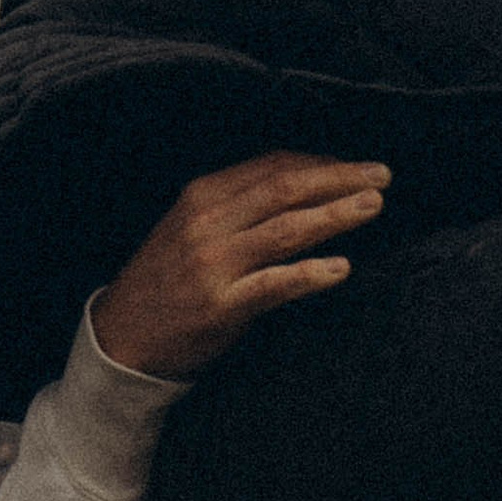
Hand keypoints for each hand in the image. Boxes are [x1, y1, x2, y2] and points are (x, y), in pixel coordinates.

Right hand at [90, 152, 388, 378]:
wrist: (120, 337)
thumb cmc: (166, 281)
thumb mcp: (192, 227)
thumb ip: (238, 206)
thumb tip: (301, 187)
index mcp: (203, 195)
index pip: (273, 166)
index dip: (321, 163)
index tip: (356, 166)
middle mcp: (209, 223)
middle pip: (285, 189)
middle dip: (338, 178)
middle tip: (381, 175)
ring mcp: (214, 264)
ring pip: (285, 230)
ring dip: (335, 215)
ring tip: (372, 206)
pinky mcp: (221, 306)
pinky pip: (274, 285)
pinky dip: (310, 274)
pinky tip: (342, 268)